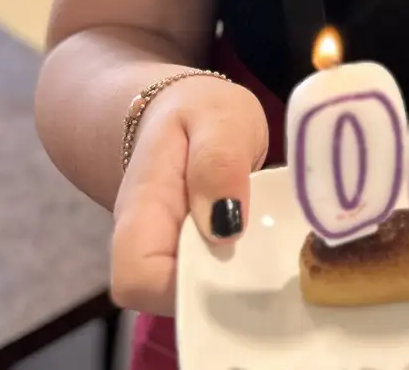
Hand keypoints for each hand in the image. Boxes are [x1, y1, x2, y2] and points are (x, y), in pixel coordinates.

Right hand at [110, 75, 269, 315]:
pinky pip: (214, 279)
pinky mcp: (195, 257)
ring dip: (237, 279)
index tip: (231, 252)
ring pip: (196, 295)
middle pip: (171, 299)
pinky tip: (267, 243)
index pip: (136, 279)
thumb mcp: (218, 117)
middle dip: (223, 287)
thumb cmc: (198, 112)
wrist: (185, 110)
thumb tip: (224, 228)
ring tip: (272, 241)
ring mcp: (170, 255)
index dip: (181, 285)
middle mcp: (147, 245)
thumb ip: (218, 162)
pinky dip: (243, 268)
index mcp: (141, 209)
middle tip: (268, 247)